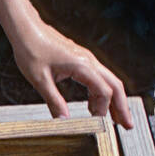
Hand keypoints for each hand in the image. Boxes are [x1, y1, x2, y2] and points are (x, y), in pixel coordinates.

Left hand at [10, 19, 132, 129]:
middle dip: (122, 106)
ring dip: (112, 100)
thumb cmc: (31, 51)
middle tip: (128, 125)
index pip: (104, 91)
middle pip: (115, 85)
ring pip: (107, 81)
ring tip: (113, 120)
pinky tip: (93, 105)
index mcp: (82, 66)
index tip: (98, 125)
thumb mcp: (40, 80)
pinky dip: (99, 93)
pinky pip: (97, 78)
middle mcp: (89, 61)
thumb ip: (54, 101)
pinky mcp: (81, 60)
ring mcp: (86, 60)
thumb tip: (63, 121)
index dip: (104, 110)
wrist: (27, 30)